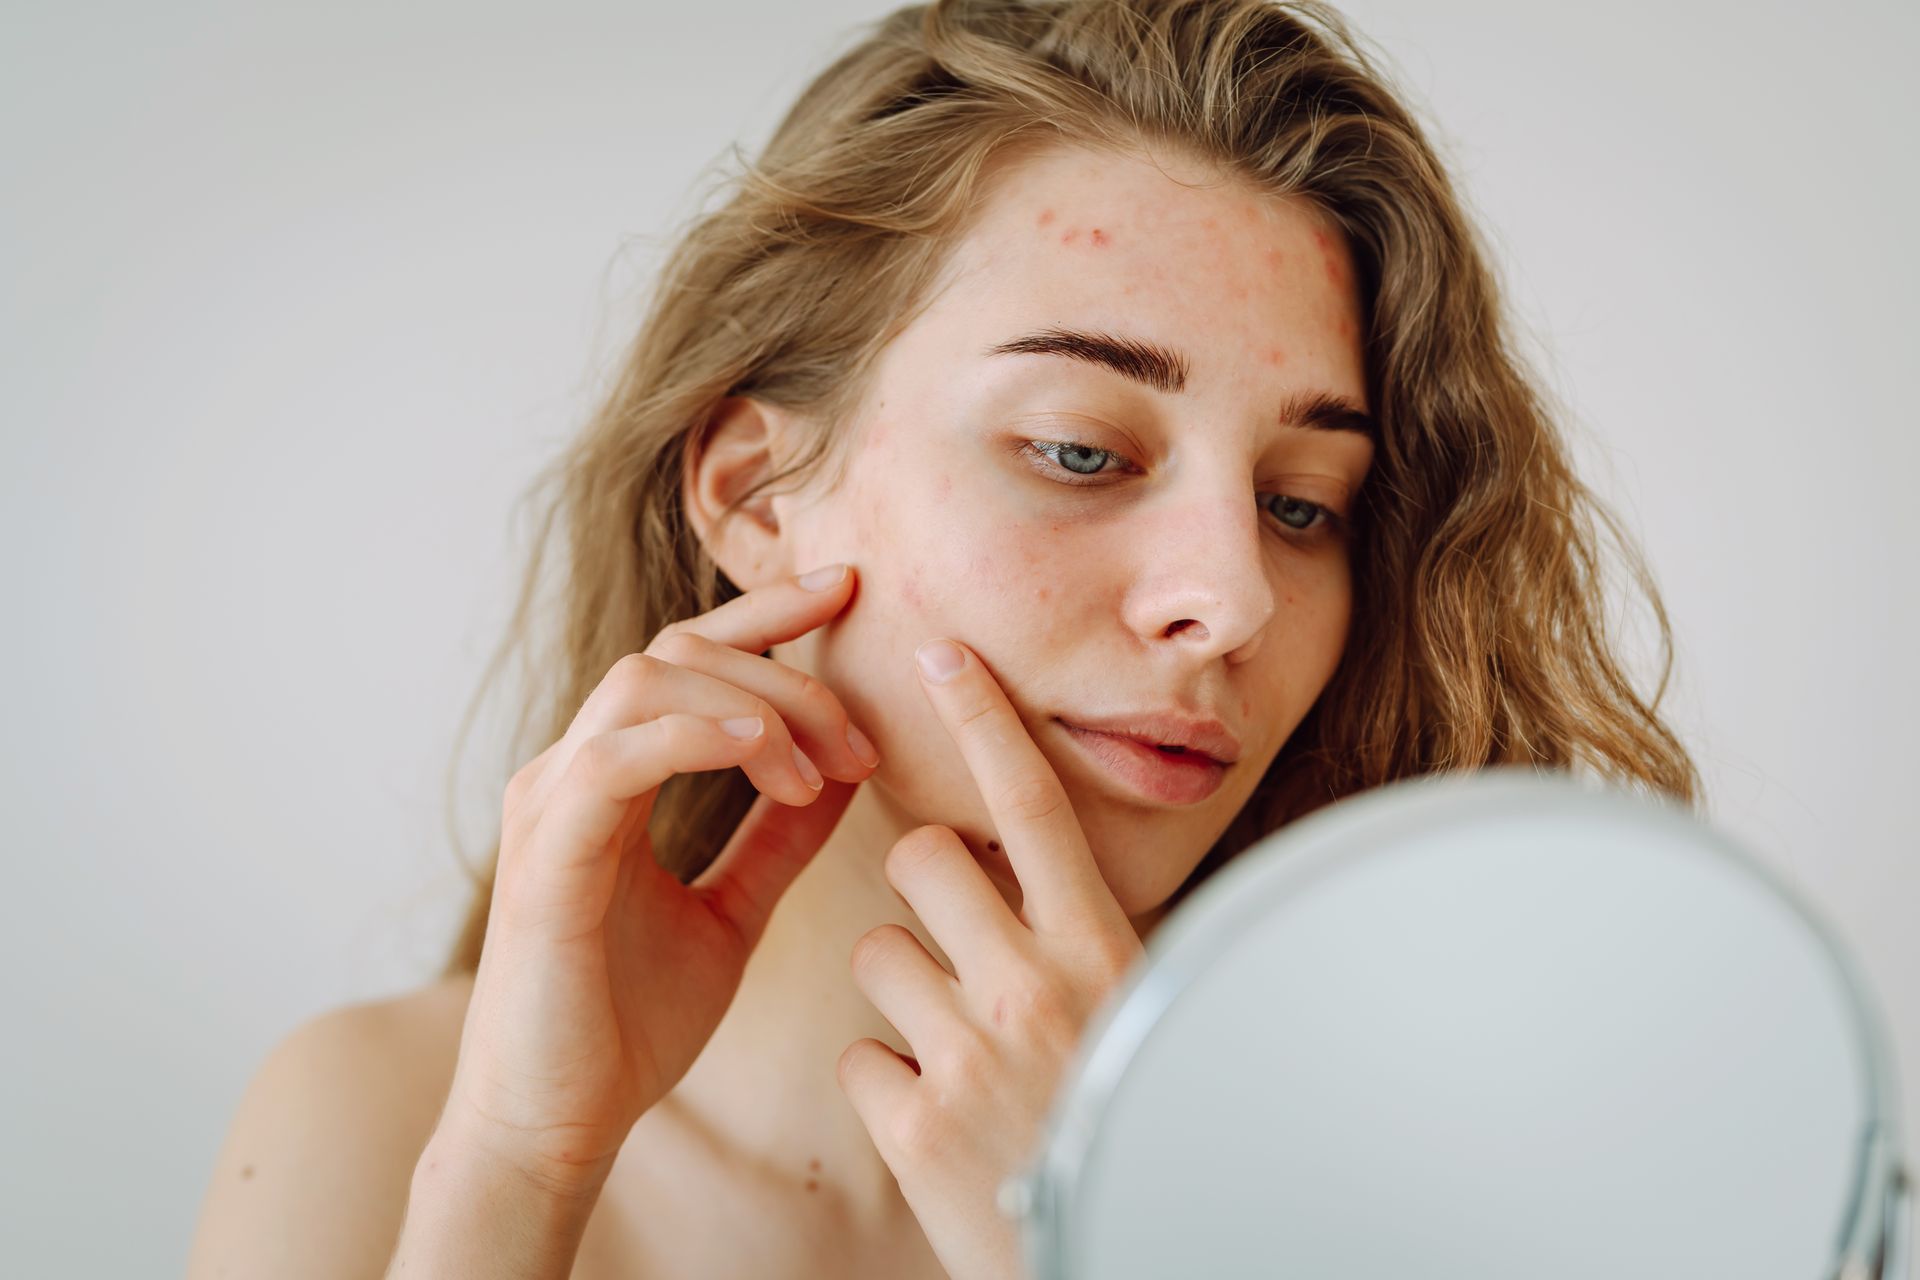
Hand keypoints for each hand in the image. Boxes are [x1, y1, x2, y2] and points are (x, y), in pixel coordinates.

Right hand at [440, 563, 878, 1195]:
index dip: (770, 614)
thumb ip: (780, 837)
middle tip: (862, 739)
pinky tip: (764, 756)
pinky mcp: (546, 854)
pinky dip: (692, 735)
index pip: (690, 655)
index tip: (850, 591)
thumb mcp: (733, 911)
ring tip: (820, 767)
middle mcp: (574, 771)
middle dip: (786, 668)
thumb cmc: (629, 1024)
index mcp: (613, 777)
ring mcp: (551, 804)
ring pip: (646, 678)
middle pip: (678, 648)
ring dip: (752, 704)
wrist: (559, 1125)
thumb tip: (844, 770)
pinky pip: (616, 754)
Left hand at [835, 637, 1146, 1279]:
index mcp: (1101, 950)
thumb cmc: (1137, 1121)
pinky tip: (939, 1116)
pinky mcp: (916, 1126)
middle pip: (921, 858)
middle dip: (920, 882)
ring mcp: (971, 1055)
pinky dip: (888, 1080)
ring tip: (955, 1047)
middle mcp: (1035, 987)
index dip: (985, 718)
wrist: (1134, 1255)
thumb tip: (1028, 858)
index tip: (940, 649)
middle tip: (954, 935)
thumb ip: (1081, 932)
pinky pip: (861, 1055)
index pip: (1033, 803)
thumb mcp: (1137, 1009)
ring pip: (876, 952)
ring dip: (900, 989)